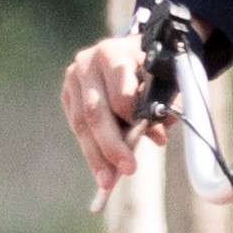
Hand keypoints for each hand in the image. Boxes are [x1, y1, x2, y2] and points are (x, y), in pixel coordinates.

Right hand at [62, 33, 158, 205]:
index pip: (119, 93)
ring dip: (96, 156)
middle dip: (111, 146)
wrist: (134, 51)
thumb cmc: (153, 68)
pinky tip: (100, 168)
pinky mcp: (68, 93)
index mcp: (113, 53)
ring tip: (107, 181)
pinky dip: (89, 149)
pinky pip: (76, 126)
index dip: (132, 119)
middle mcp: (87, 62)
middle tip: (126, 170)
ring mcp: (74, 78)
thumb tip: (156, 136)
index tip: (146, 138)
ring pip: (81, 124)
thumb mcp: (164, 80)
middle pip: (95, 112)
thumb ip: (163, 106)